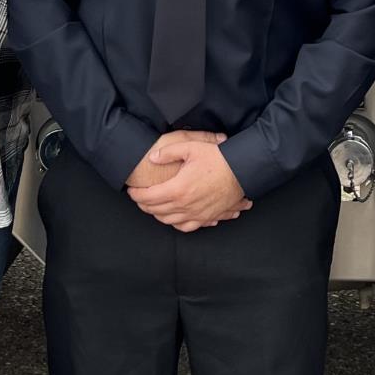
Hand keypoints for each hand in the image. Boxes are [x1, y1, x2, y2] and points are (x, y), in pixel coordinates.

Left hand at [126, 139, 250, 231]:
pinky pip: (187, 227)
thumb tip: (153, 158)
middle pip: (156, 211)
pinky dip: (176, 224)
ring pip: (169, 221)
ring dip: (157, 215)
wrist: (242, 169)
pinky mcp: (207, 217)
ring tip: (153, 207)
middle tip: (139, 198)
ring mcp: (197, 214)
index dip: (137, 194)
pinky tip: (174, 218)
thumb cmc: (218, 158)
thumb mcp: (191, 147)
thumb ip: (168, 152)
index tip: (131, 191)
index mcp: (178, 189)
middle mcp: (185, 205)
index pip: (149, 197)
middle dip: (144, 205)